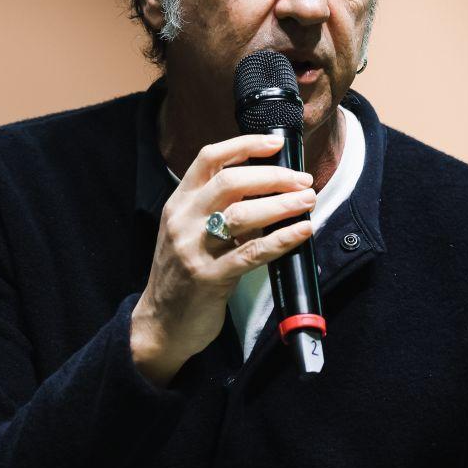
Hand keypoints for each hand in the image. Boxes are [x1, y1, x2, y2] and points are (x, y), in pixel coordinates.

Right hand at [130, 134, 315, 385]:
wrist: (160, 324)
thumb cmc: (182, 275)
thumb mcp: (187, 231)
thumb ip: (214, 208)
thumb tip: (266, 186)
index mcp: (179, 203)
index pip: (209, 158)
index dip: (245, 145)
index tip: (276, 143)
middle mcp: (183, 220)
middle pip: (231, 181)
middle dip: (273, 176)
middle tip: (303, 180)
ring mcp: (194, 249)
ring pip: (242, 214)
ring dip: (282, 204)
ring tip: (308, 202)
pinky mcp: (209, 278)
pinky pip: (252, 252)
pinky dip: (281, 239)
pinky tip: (302, 232)